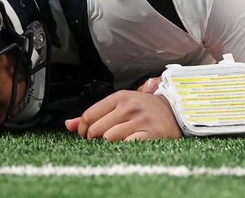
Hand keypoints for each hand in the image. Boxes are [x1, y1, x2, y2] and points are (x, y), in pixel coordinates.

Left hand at [65, 88, 181, 140]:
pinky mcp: (151, 133)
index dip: (83, 129)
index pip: (89, 115)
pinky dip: (122, 148)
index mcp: (120, 97)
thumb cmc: (145, 109)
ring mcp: (141, 120)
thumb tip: (69, 124)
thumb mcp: (121, 105)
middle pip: (97, 129)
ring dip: (108, 144)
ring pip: (109, 138)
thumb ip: (95, 114)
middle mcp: (130, 106)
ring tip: (114, 142)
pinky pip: (126, 145)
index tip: (86, 134)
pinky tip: (126, 145)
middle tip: (99, 141)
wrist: (175, 112)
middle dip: (93, 139)